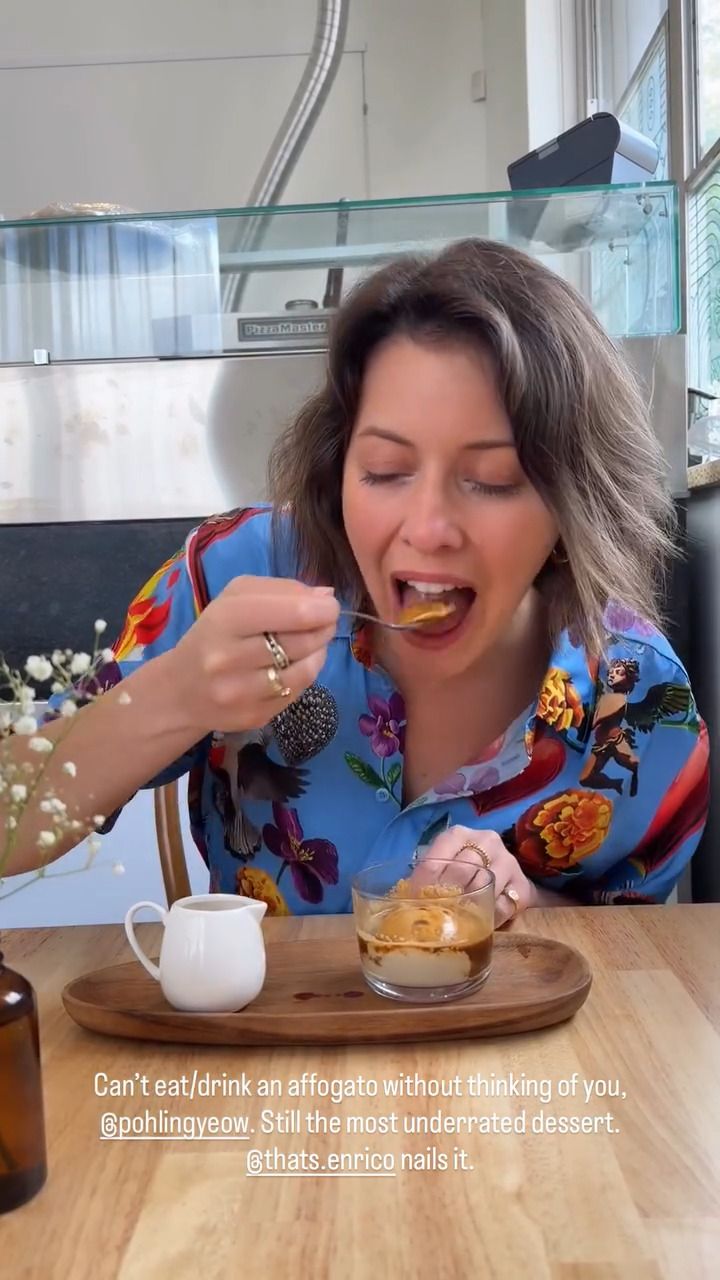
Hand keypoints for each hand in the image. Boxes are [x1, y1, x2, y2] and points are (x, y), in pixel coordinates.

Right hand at [167, 576, 339, 735]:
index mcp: (225, 618)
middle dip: (324, 628)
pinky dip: (306, 675)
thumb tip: (325, 595)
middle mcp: (229, 657)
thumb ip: (281, 590)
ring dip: (318, 653)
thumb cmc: (214, 634)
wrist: (181, 690)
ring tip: (312, 643)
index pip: (293, 612)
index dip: (322, 608)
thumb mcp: (235, 598)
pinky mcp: (254, 716)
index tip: (329, 606)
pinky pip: (297, 691)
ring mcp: (241, 692)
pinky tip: (297, 665)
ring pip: (305, 669)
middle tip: (325, 623)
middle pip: (303, 641)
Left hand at [412, 825, 537, 928]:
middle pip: (461, 871)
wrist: (504, 878)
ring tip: (456, 923)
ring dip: (467, 908)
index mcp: (459, 834)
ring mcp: (507, 861)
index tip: (414, 904)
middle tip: (434, 917)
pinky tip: (480, 924)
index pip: (437, 857)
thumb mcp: (442, 867)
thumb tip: (402, 900)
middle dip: (445, 897)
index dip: (423, 883)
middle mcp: (487, 840)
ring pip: (483, 887)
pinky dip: (488, 919)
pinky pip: (502, 907)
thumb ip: (426, 878)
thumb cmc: (463, 874)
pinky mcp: (522, 886)